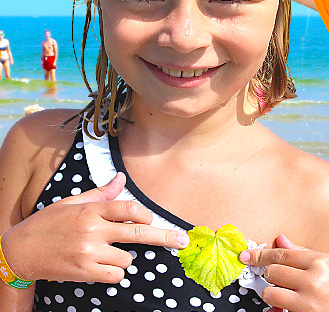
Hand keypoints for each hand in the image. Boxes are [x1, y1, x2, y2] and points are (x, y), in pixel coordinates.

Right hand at [1, 173, 188, 283]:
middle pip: (137, 233)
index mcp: (91, 210)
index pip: (129, 208)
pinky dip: (114, 273)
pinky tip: (101, 265)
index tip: (154, 218)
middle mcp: (93, 231)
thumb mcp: (73, 202)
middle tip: (182, 240)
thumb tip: (121, 179)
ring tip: (105, 252)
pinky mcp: (84, 273)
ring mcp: (89, 254)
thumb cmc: (48, 223)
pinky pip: (115, 276)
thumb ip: (101, 194)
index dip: (145, 213)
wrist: (19, 251)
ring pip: (126, 259)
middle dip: (164, 236)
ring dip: (124, 257)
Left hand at [240, 235, 328, 311]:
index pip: (281, 254)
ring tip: (285, 296)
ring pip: (272, 295)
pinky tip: (286, 311)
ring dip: (273, 296)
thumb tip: (280, 240)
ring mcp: (308, 305)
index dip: (260, 254)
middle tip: (278, 279)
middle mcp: (313, 281)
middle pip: (273, 273)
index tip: (247, 255)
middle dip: (271, 276)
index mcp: (321, 262)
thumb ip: (306, 254)